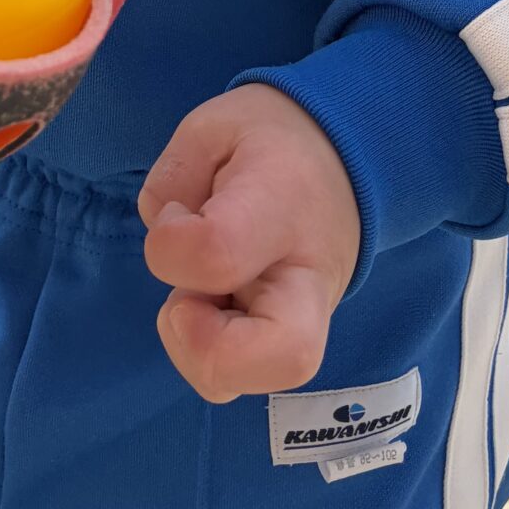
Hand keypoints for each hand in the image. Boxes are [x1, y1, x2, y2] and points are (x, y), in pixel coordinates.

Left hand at [138, 84, 360, 403]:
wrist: (344, 160)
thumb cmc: (271, 140)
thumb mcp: (213, 126)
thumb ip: (173, 177)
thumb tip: (165, 233)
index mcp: (280, 205)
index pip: (219, 253)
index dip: (171, 247)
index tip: (176, 216)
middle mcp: (306, 275)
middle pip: (285, 357)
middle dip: (205, 348)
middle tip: (186, 300)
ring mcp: (309, 318)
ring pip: (254, 382)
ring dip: (197, 350)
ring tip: (199, 294)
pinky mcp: (296, 341)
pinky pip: (244, 376)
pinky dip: (208, 353)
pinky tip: (211, 305)